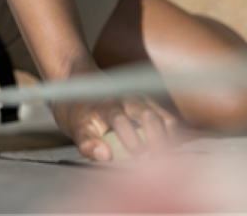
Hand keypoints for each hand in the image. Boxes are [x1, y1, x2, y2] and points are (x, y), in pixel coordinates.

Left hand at [59, 95, 177, 161]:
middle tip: (154, 161)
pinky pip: (168, 121)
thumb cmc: (81, 113)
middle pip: (148, 115)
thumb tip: (105, 156)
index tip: (139, 158)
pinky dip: (171, 138)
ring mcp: (142, 101)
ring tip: (163, 159)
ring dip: (166, 140)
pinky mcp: (152, 106)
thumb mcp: (76, 129)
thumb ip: (87, 144)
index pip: (120, 120)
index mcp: (107, 105)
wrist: (86, 85)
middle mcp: (127, 99)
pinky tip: (167, 152)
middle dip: (155, 140)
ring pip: (163, 117)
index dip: (132, 140)